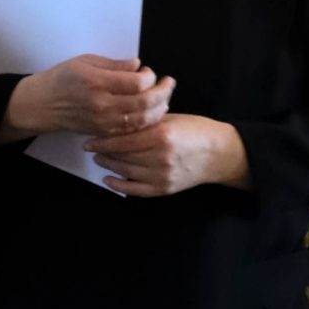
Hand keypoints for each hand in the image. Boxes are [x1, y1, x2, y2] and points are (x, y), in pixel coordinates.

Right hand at [1, 54, 172, 140]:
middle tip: (168, 83)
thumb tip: (138, 66)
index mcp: (98, 82)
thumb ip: (115, 64)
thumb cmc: (63, 78)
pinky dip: (147, 121)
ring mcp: (104, 121)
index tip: (148, 71)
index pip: (137, 82)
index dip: (150, 76)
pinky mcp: (105, 132)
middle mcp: (103, 104)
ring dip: (160, 108)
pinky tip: (152, 112)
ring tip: (165, 98)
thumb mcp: (85, 61)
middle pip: (145, 103)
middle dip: (163, 92)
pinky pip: (134, 130)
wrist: (43, 104)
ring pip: (143, 119)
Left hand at [87, 113, 249, 196]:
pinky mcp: (165, 189)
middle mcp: (160, 156)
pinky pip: (136, 190)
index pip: (123, 139)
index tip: (89, 138)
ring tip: (98, 158)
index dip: (103, 140)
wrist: (219, 153)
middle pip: (122, 156)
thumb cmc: (194, 130)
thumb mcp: (169, 118)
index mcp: (161, 135)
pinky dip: (119, 185)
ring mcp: (162, 175)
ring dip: (109, 165)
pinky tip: (108, 178)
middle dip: (102, 151)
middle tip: (90, 147)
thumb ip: (144, 121)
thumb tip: (116, 120)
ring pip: (126, 171)